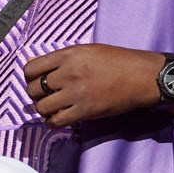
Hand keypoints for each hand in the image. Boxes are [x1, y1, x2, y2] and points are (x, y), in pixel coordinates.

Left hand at [25, 45, 165, 126]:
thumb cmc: (118, 61)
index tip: (37, 80)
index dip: (30, 77)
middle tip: (47, 96)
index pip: (31, 68)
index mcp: (69, 54)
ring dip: (44, 109)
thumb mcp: (88, 51)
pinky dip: (53, 122)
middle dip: (36, 94)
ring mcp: (76, 92)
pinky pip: (55, 122)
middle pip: (33, 89)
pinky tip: (59, 117)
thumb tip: (36, 67)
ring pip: (41, 107)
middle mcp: (69, 72)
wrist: (143, 76)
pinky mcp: (84, 110)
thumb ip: (63, 59)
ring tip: (54, 107)